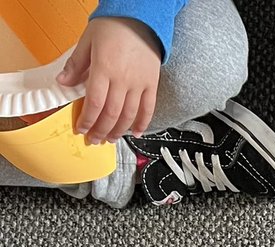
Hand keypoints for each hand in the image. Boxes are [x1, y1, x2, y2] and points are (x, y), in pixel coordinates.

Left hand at [58, 17, 161, 143]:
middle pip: (111, 114)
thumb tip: (63, 83)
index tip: (82, 129)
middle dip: (101, 130)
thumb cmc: (113, 26)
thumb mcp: (87, 41)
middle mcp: (123, 80)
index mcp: (104, 68)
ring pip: (129, 115)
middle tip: (95, 140)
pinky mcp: (151, 84)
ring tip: (110, 138)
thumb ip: (76, 64)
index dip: (87, 120)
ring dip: (118, 131)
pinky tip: (135, 133)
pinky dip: (142, 123)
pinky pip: (148, 109)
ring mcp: (139, 84)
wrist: (140, 18)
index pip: (94, 103)